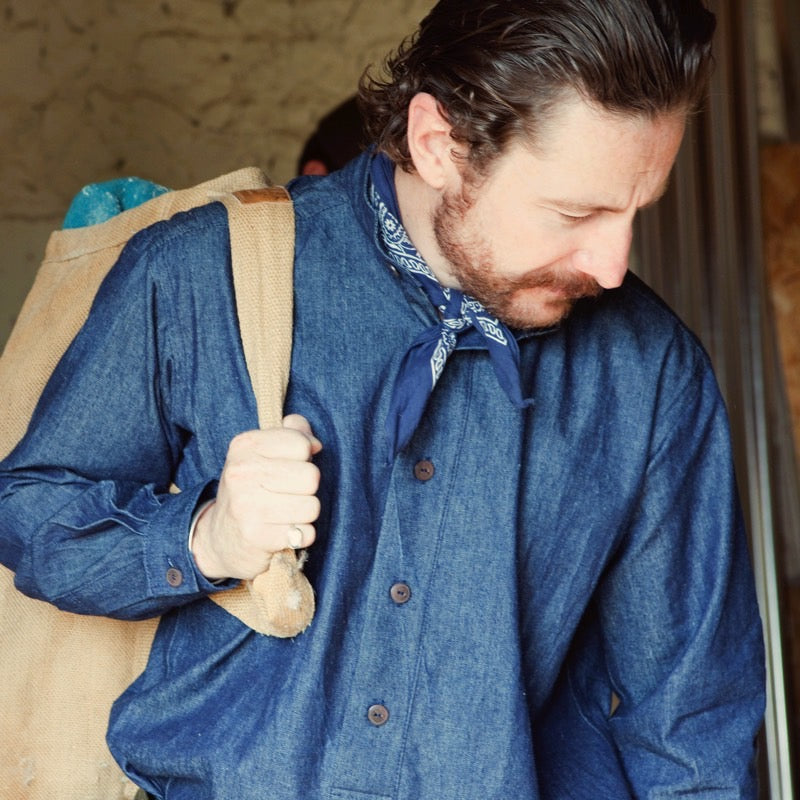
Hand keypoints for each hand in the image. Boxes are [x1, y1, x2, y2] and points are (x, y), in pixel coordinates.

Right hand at [191, 414, 321, 580]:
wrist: (222, 536)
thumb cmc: (253, 488)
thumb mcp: (264, 453)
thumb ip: (293, 435)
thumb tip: (315, 444)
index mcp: (245, 446)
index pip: (301, 444)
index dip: (304, 458)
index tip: (290, 467)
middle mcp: (241, 473)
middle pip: (311, 476)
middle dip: (307, 488)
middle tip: (287, 494)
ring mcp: (245, 505)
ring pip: (312, 507)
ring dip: (305, 514)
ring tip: (285, 513)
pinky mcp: (255, 536)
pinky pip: (305, 533)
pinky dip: (300, 535)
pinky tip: (282, 531)